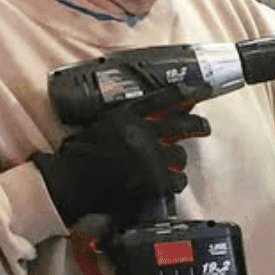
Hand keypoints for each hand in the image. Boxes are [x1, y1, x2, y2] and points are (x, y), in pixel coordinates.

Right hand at [34, 104, 209, 228]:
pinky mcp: (156, 181)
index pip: (161, 100)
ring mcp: (150, 157)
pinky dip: (175, 182)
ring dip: (177, 161)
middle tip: (204, 127)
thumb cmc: (78, 157)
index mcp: (125, 116)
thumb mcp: (99, 127)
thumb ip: (124, 122)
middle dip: (198, 125)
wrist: (70, 183)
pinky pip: (179, 179)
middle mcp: (141, 133)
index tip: (203, 89)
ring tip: (169, 166)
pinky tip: (167, 184)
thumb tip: (148, 120)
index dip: (185, 94)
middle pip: (182, 124)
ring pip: (181, 154)